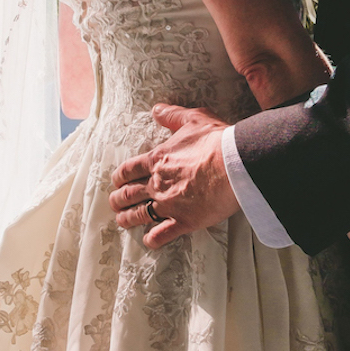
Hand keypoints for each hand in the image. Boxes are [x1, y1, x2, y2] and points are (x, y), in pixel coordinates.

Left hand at [109, 104, 239, 246]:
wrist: (235, 165)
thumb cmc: (216, 141)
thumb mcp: (194, 119)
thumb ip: (173, 115)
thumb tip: (157, 109)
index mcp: (157, 160)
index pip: (129, 170)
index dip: (119, 177)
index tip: (117, 181)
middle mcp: (157, 184)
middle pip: (128, 194)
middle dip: (118, 200)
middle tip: (115, 203)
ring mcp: (169, 204)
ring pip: (139, 215)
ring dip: (127, 219)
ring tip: (122, 222)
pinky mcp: (184, 221)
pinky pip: (161, 234)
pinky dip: (152, 239)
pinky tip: (149, 241)